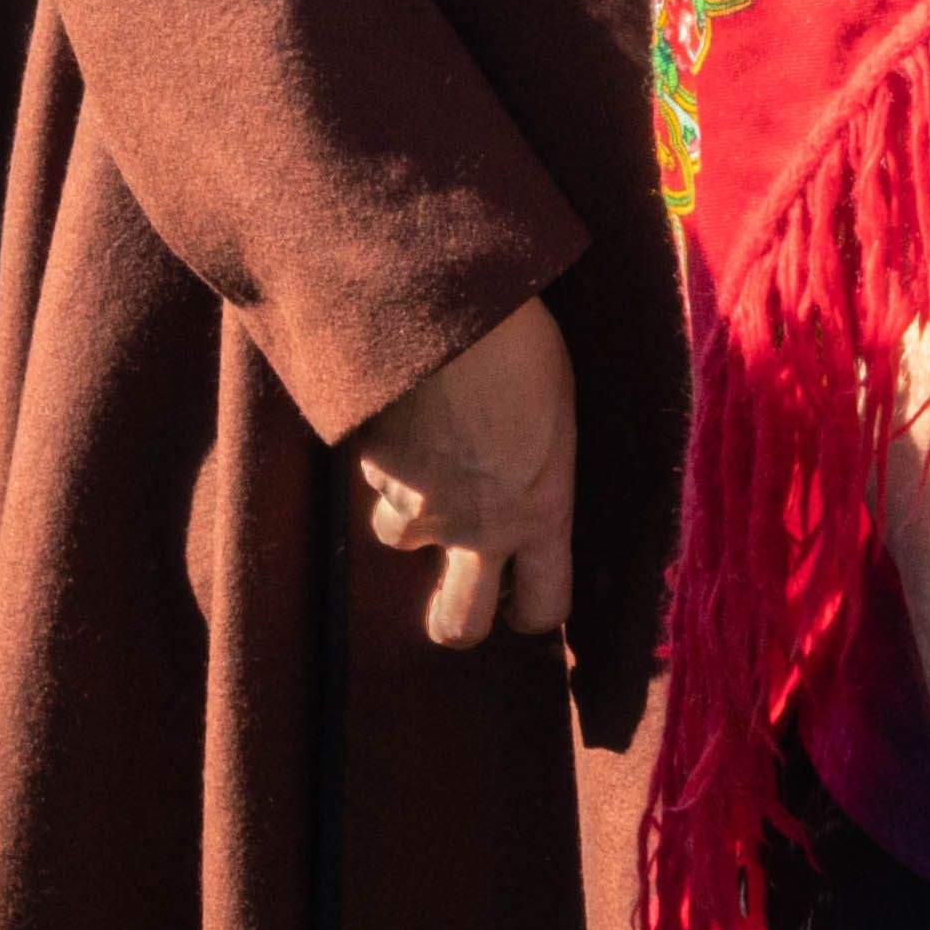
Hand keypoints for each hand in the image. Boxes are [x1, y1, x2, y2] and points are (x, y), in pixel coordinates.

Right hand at [343, 300, 575, 644]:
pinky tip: (402, 409)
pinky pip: (375, 474)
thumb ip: (540, 470)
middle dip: (454, 619)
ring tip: (424, 457)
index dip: (534, 610)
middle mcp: (480, 527)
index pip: (545, 607)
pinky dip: (384, 454)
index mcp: (543, 513)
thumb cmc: (521, 346)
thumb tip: (525, 483)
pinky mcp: (372, 468)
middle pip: (459, 626)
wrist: (444, 304)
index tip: (525, 596)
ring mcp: (419, 504)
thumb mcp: (557, 414)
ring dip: (407, 510)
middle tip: (453, 597)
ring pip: (397, 538)